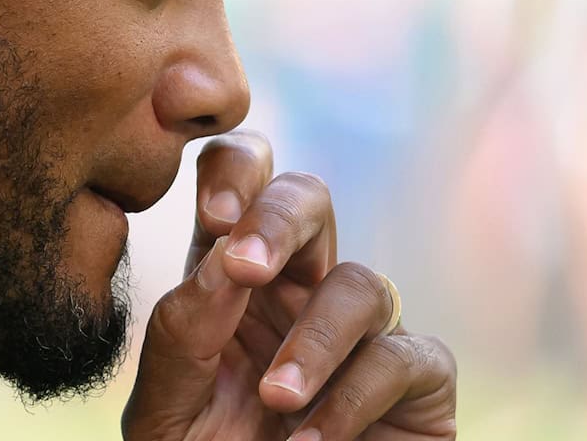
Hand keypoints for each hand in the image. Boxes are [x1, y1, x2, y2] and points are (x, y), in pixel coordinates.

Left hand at [122, 130, 456, 439]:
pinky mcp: (418, 377)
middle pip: (311, 199)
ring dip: (313, 339)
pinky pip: (400, 356)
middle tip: (244, 265)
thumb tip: (221, 260)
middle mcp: (300, 294)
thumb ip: (181, 339)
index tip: (213, 216)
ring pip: (359, 283)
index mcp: (234, 285)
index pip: (242, 184)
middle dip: (281, 217)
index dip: (234, 170)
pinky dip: (353, 398)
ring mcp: (363, 333)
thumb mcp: (168, 416)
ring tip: (276, 404)